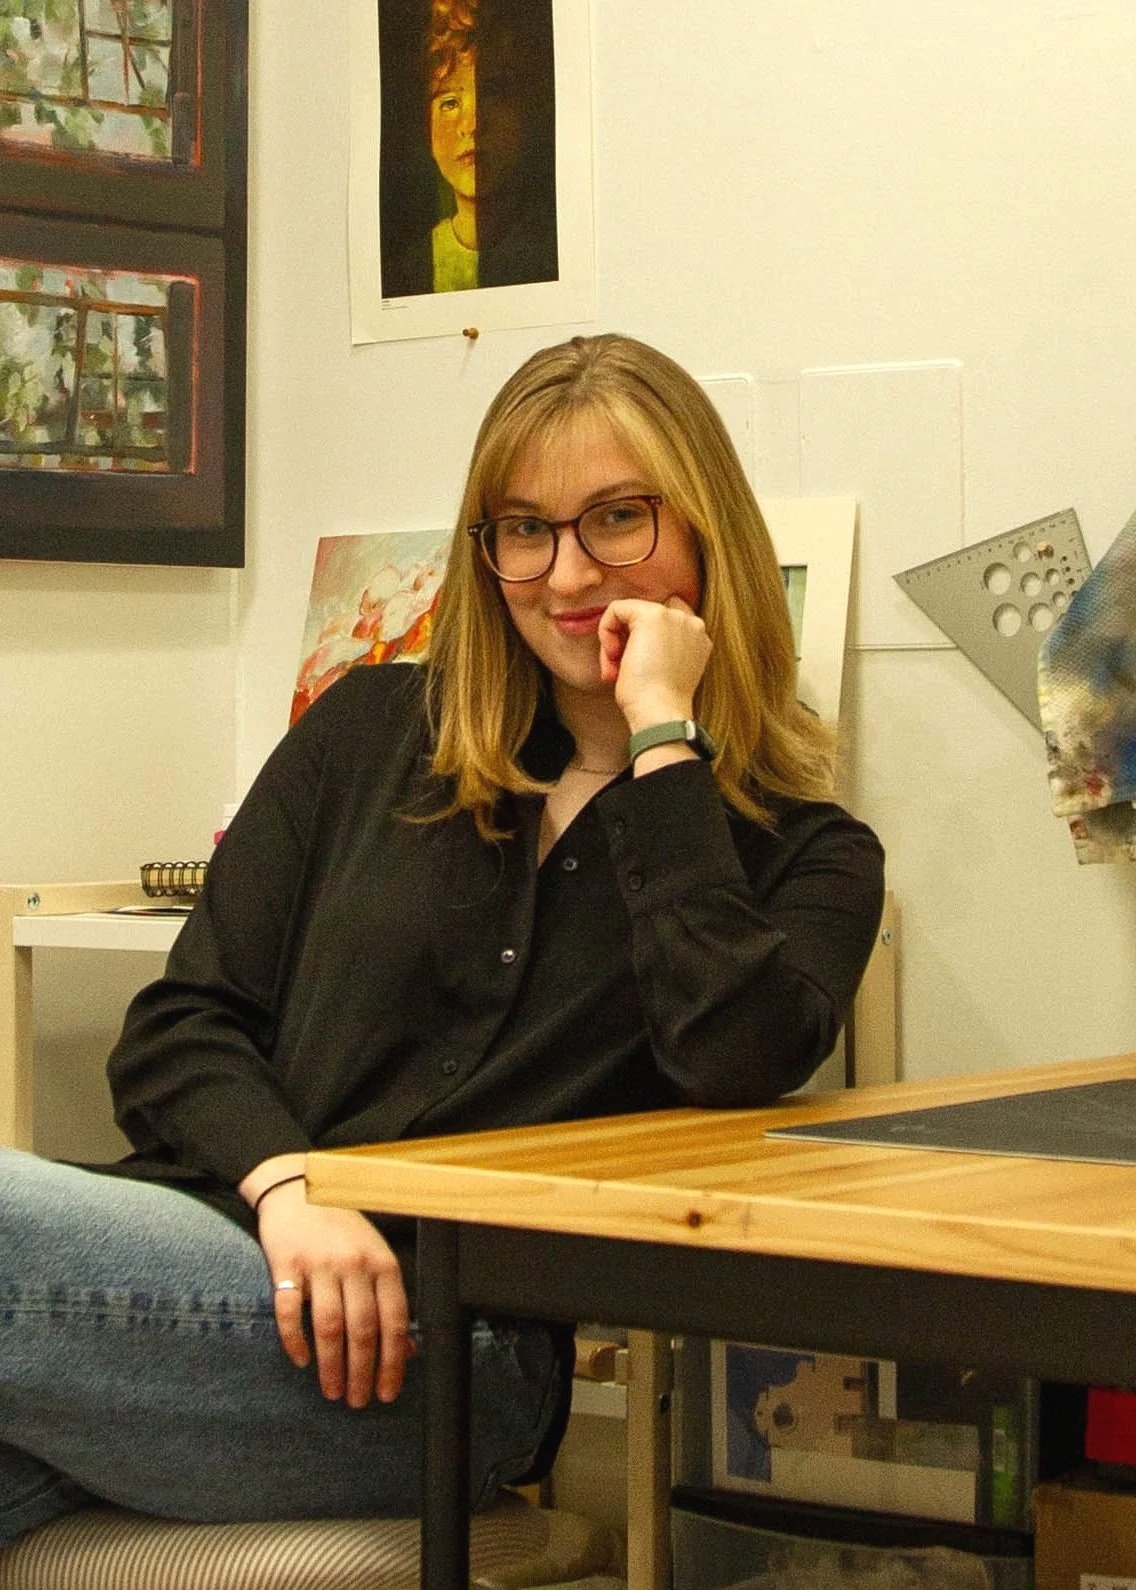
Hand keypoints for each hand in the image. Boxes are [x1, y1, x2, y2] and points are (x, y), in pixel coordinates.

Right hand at [256, 1178, 411, 1407]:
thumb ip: (388, 1300)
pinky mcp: (286, 1264)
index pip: (393, 1320)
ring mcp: (319, 1264)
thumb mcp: (374, 1256)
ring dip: (331, 1365)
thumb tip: (406, 1350)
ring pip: (329, 1326)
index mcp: (382, 1263)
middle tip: (357, 1401)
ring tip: (332, 1391)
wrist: (298, 1188)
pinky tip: (301, 1361)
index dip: (392, 1361)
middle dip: (362, 1372)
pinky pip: (289, 1311)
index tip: (387, 1392)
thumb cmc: (341, 1228)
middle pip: (362, 1329)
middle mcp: (354, 1264)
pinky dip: (294, 1340)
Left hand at [597, 596, 711, 730]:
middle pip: (647, 616)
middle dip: (628, 639)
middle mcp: (692, 623)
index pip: (668, 621)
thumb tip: (633, 644)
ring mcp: (675, 616)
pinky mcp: (652, 615)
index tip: (636, 664)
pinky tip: (612, 657)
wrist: (660, 713)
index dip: (643, 637)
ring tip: (615, 669)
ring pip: (631, 614)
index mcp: (699, 639)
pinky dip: (606, 631)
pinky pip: (617, 609)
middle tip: (619, 668)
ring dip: (616, 640)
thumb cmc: (657, 703)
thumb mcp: (666, 671)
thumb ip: (662, 650)